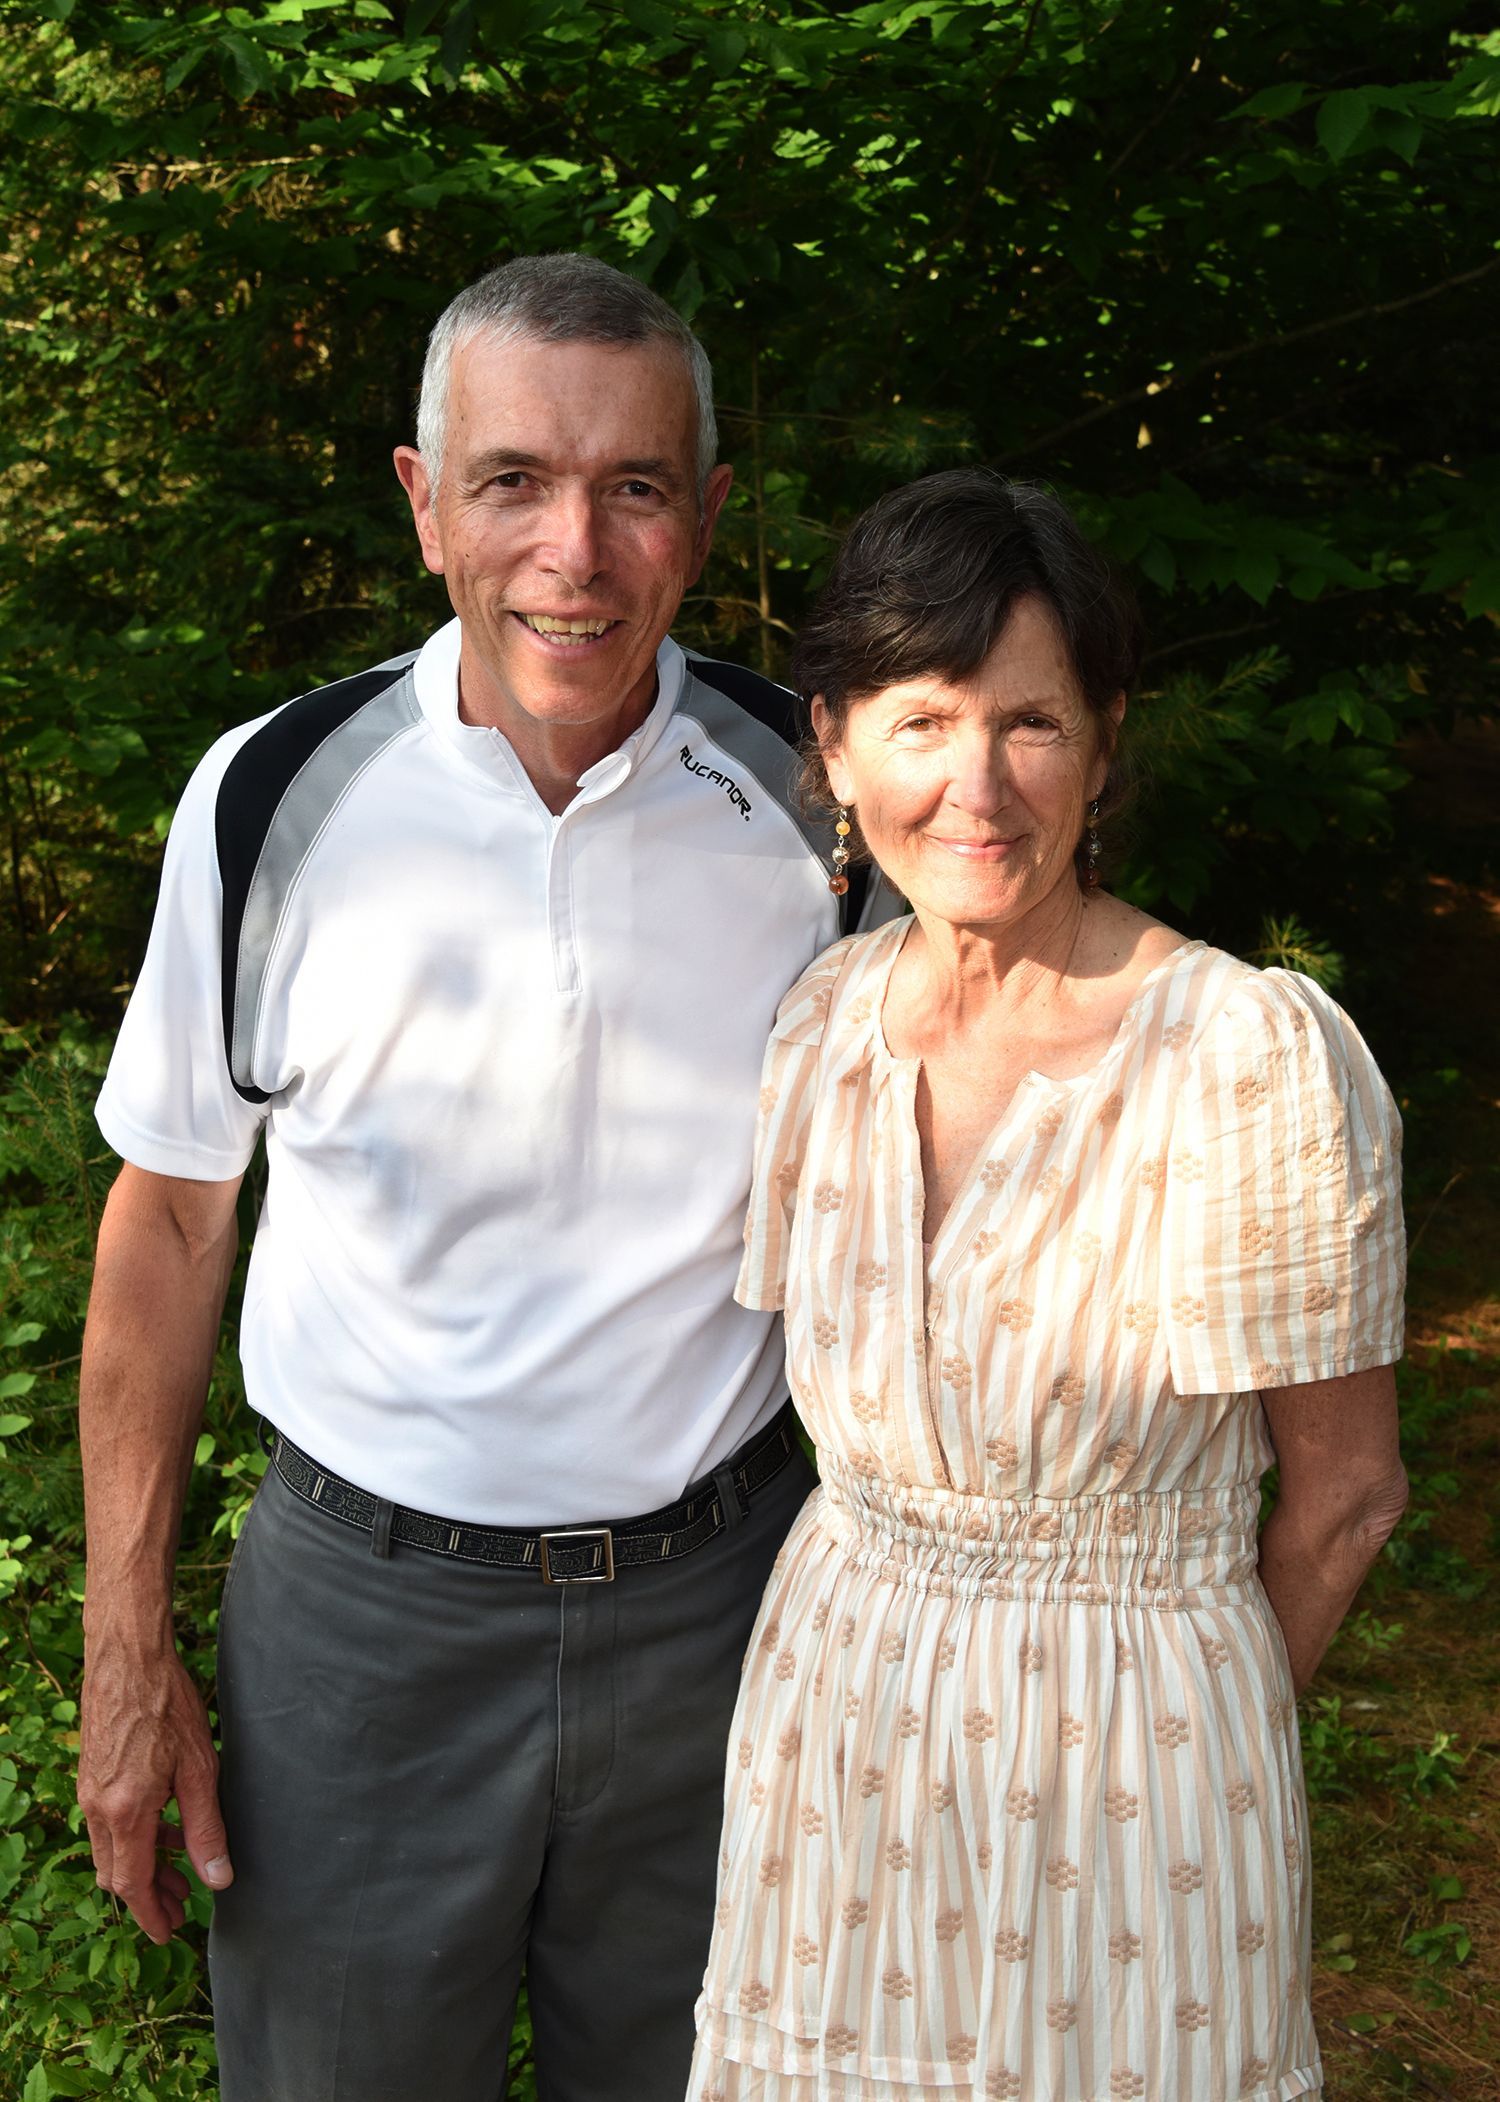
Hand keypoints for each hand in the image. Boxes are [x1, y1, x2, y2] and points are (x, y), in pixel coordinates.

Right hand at [78, 1646, 233, 1942]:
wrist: (128, 1658)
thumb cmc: (168, 1706)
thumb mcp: (200, 1770)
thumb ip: (206, 1828)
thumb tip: (218, 1879)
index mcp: (125, 1813)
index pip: (133, 1885)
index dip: (152, 1915)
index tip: (169, 1935)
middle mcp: (98, 1809)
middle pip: (118, 1875)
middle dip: (149, 1896)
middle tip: (182, 1905)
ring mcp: (90, 1792)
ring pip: (110, 1851)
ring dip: (143, 1867)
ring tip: (180, 1871)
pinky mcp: (91, 1776)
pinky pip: (107, 1824)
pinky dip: (134, 1838)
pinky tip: (164, 1825)